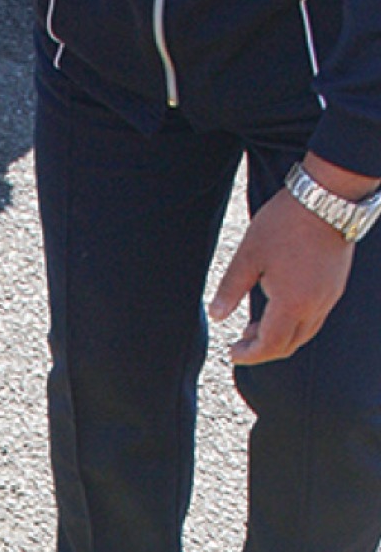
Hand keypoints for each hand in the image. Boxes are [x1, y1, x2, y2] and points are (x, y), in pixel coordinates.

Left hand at [208, 154, 370, 363]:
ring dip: (279, 337)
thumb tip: (216, 316)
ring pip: (304, 333)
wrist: (327, 197)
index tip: (232, 352)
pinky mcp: (336, 285)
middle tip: (240, 343)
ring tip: (254, 328)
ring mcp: (329, 296)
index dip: (249, 355)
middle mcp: (315, 306)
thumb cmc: (284, 223)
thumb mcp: (248, 255)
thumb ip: (230, 289)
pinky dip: (294, 324)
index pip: (270, 345)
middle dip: (262, 350)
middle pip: (289, 345)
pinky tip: (278, 309)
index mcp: (292, 303)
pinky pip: (315, 317)